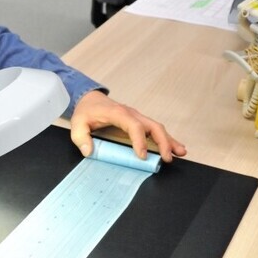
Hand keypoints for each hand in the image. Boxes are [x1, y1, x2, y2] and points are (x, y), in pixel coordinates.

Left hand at [69, 90, 186, 162]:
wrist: (90, 99)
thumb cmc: (86, 111)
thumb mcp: (77, 124)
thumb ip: (80, 137)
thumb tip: (89, 151)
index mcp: (118, 113)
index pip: (133, 125)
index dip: (140, 140)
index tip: (142, 156)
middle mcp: (131, 114)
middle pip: (153, 126)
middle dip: (162, 141)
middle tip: (167, 158)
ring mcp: (137, 117)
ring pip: (157, 128)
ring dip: (169, 140)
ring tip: (180, 153)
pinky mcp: (139, 122)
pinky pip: (155, 130)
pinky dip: (166, 139)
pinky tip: (176, 148)